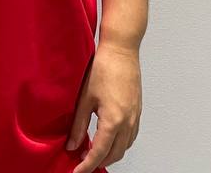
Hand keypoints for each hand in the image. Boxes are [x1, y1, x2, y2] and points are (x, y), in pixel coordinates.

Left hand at [66, 43, 141, 172]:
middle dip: (98, 162)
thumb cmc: (103, 68)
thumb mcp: (85, 98)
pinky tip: (108, 139)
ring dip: (110, 154)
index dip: (86, 166)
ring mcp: (135, 117)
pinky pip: (131, 136)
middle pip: (114, 154)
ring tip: (93, 152)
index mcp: (114, 120)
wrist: (122, 49)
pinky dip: (120, 144)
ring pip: (125, 147)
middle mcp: (128, 122)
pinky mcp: (138, 110)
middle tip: (82, 163)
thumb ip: (78, 125)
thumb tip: (72, 145)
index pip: (99, 153)